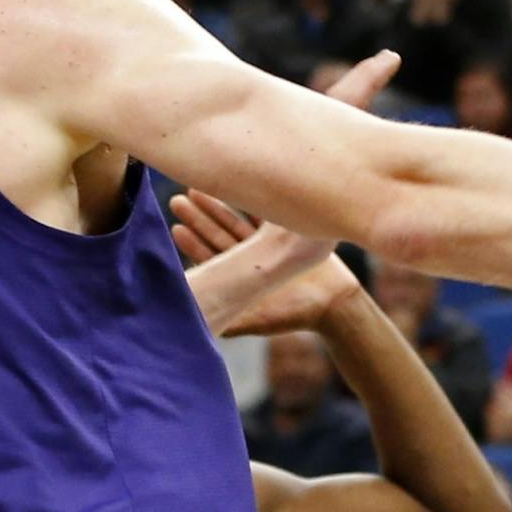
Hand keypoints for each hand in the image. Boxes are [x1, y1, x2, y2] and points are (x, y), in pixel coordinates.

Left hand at [173, 191, 359, 334]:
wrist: (336, 304)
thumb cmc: (297, 315)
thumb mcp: (260, 319)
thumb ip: (232, 322)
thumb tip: (198, 328)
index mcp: (242, 277)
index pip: (212, 258)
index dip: (193, 244)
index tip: (175, 228)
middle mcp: (252, 258)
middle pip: (220, 234)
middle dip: (199, 218)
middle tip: (177, 200)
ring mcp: (269, 244)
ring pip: (238, 221)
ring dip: (219, 205)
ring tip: (196, 188)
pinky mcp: (288, 231)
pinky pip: (265, 213)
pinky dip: (251, 201)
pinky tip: (236, 183)